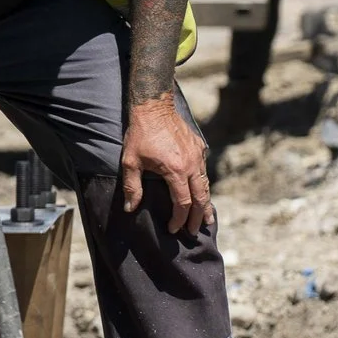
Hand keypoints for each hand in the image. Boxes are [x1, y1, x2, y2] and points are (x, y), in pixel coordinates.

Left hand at [121, 94, 212, 237]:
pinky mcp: (199, 146)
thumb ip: (132, 186)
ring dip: (206, 203)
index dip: (179, 218)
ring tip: (207, 218)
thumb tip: (130, 208)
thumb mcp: (130, 162)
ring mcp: (198, 155)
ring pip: (206, 184)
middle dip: (198, 217)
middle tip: (195, 231)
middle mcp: (191, 164)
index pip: (182, 203)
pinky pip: (204, 170)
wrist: (153, 106)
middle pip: (200, 198)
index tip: (174, 229)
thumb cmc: (139, 134)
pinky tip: (202, 192)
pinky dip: (204, 185)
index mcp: (175, 170)